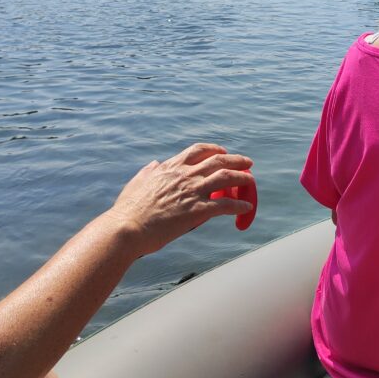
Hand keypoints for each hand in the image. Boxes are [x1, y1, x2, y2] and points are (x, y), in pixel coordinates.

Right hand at [104, 143, 255, 255]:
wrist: (126, 228)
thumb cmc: (128, 209)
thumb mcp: (137, 182)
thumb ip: (149, 172)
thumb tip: (155, 164)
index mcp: (171, 168)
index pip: (198, 151)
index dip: (214, 149)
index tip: (222, 151)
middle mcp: (185, 175)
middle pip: (218, 161)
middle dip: (235, 159)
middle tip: (247, 163)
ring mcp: (192, 192)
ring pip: (226, 178)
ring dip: (242, 178)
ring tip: (251, 180)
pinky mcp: (197, 211)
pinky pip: (225, 205)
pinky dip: (239, 205)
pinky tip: (246, 207)